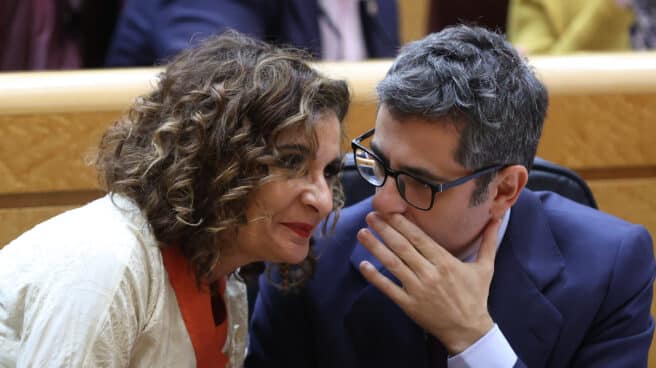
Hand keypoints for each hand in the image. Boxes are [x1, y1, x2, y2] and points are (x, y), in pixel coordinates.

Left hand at [357, 212, 500, 353]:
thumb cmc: (475, 296)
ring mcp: (418, 290)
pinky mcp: (409, 305)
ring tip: (362, 234)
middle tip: (370, 216)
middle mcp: (430, 274)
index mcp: (446, 262)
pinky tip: (363, 265)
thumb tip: (498, 218)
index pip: (420, 238)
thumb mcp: (485, 267)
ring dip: (375, 248)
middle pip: (403, 247)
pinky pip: (389, 289)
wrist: (469, 329)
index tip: (388, 210)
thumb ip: (488, 241)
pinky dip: (375, 277)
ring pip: (393, 265)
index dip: (402, 223)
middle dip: (385, 229)